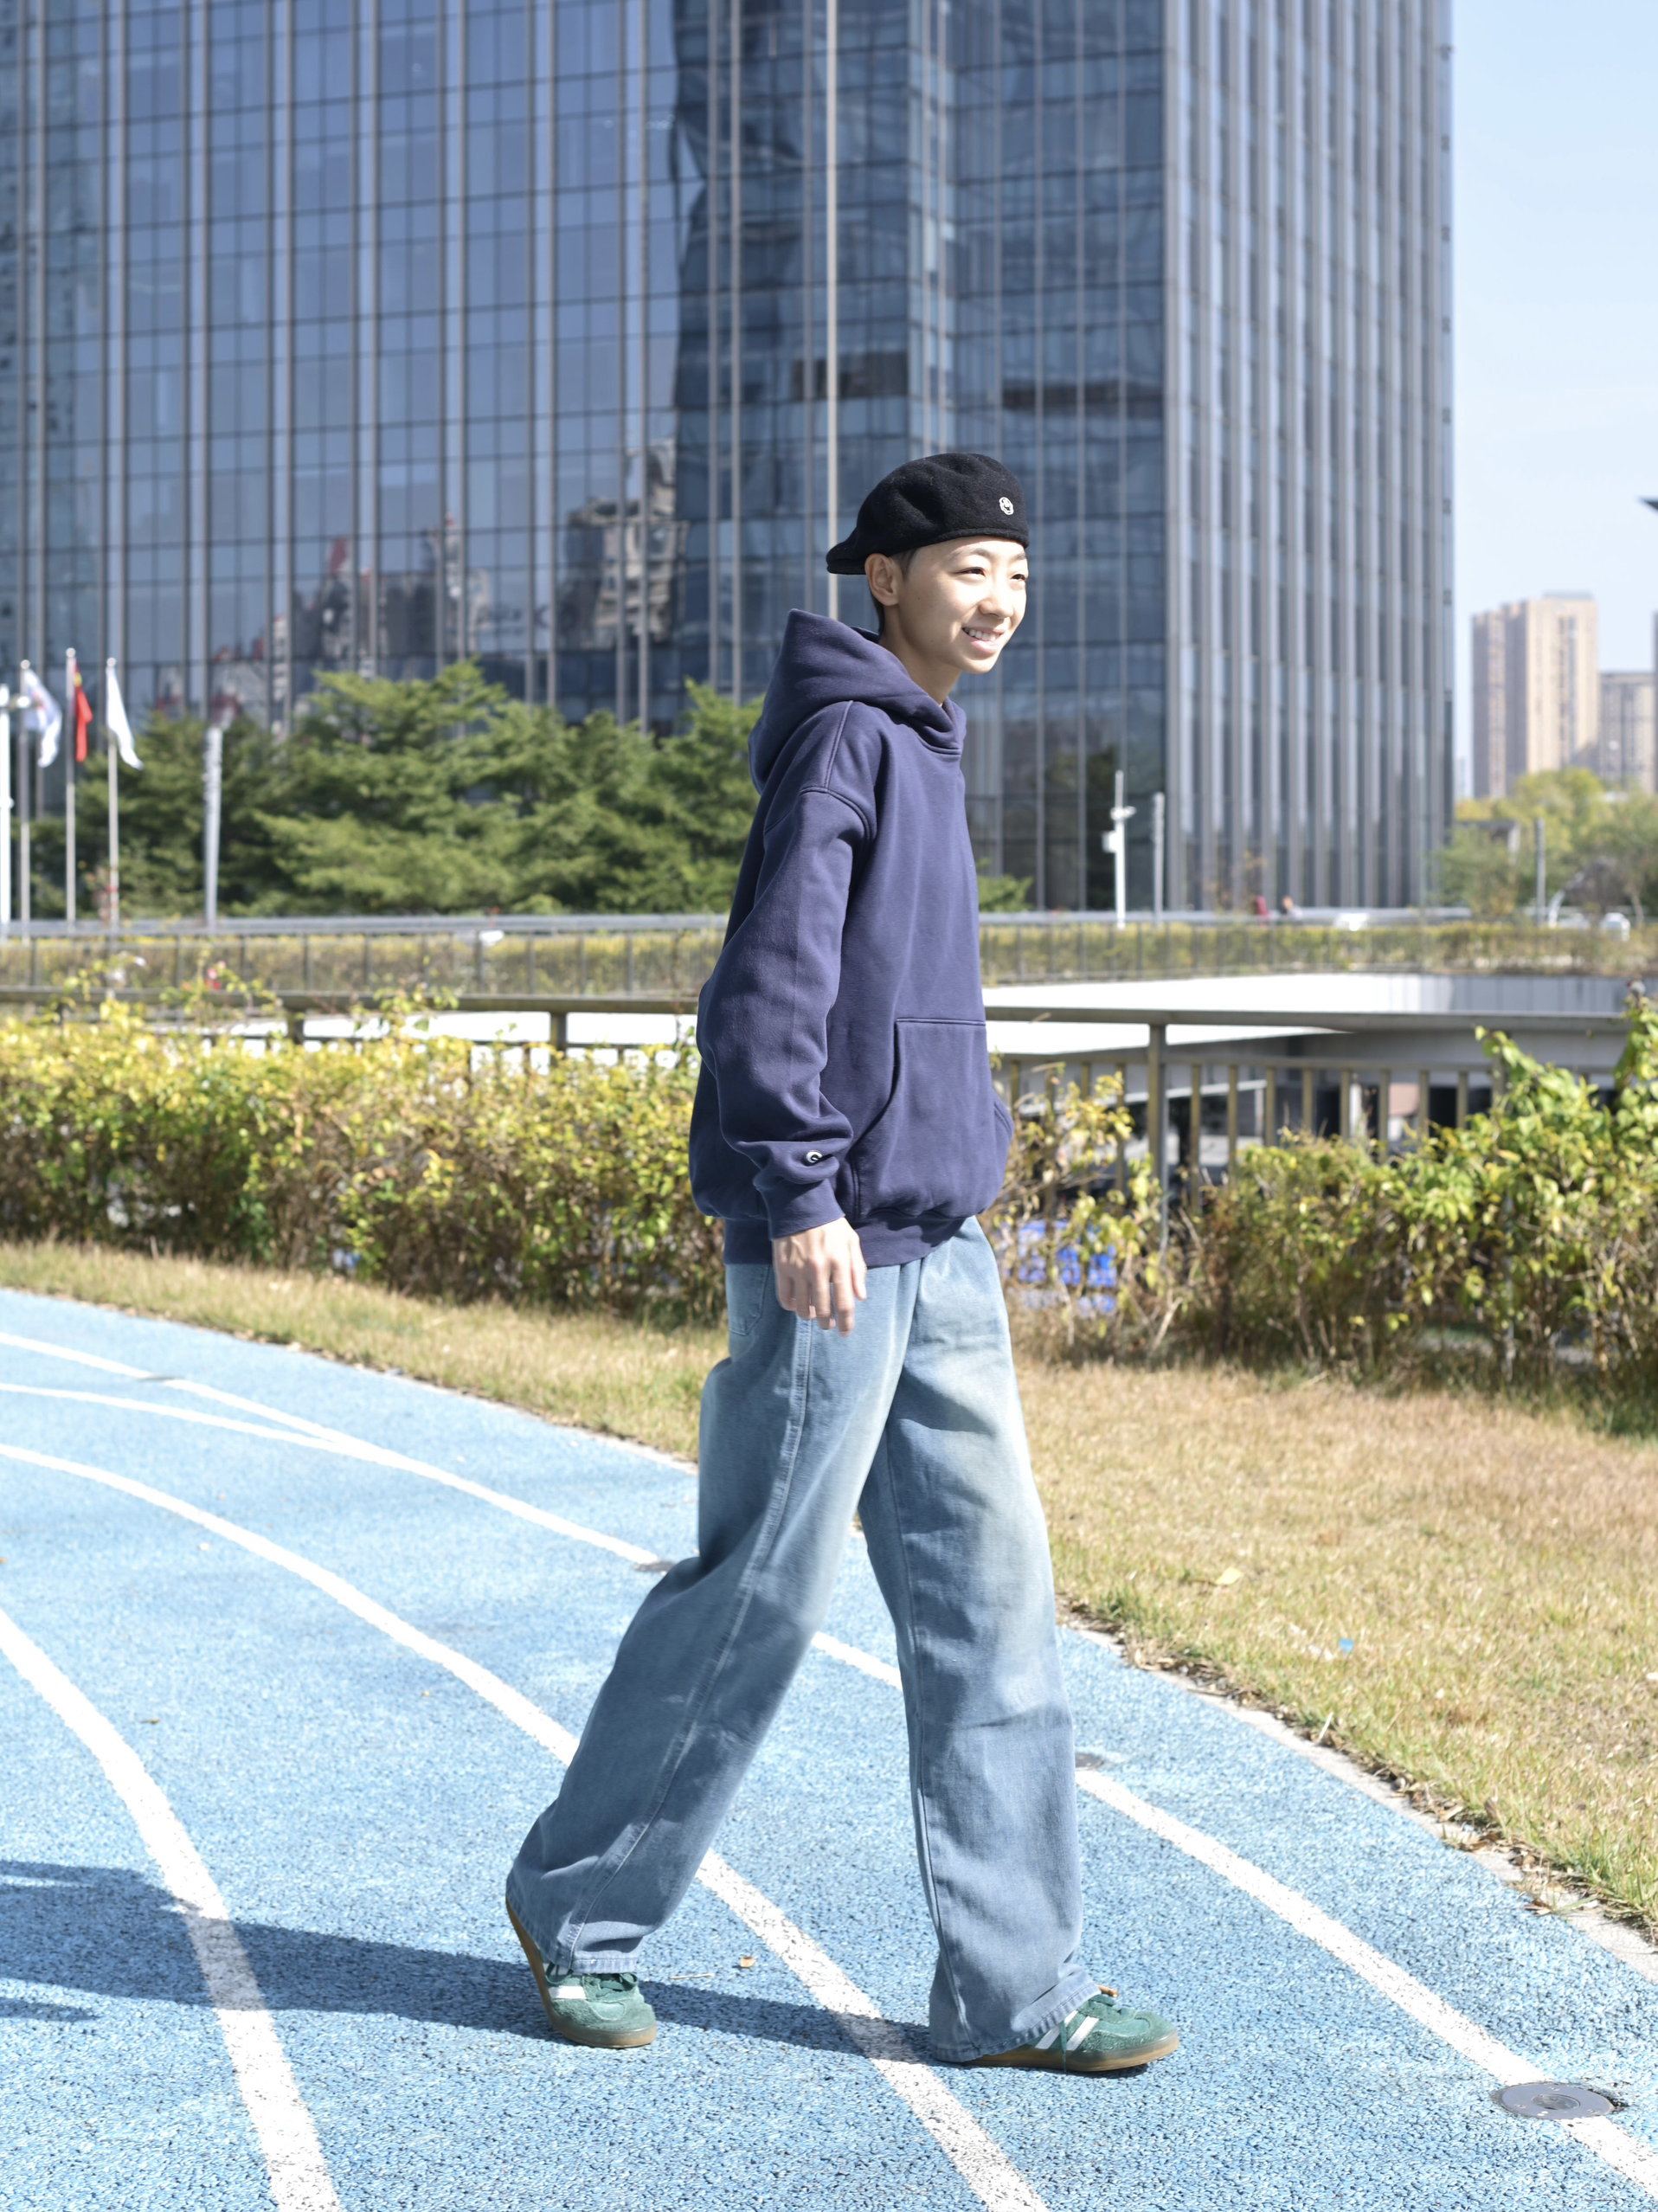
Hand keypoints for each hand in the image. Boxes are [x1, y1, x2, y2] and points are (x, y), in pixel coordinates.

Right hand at [772, 1218, 867, 1334]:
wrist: (801, 1205)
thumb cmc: (831, 1224)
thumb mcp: (852, 1242)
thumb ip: (858, 1269)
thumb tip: (861, 1297)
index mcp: (840, 1263)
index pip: (844, 1302)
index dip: (846, 1322)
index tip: (845, 1333)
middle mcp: (819, 1270)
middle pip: (823, 1309)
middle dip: (827, 1323)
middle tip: (828, 1325)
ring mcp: (798, 1270)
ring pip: (803, 1307)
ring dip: (809, 1316)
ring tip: (813, 1315)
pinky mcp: (782, 1268)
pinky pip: (785, 1297)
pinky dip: (791, 1306)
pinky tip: (796, 1305)